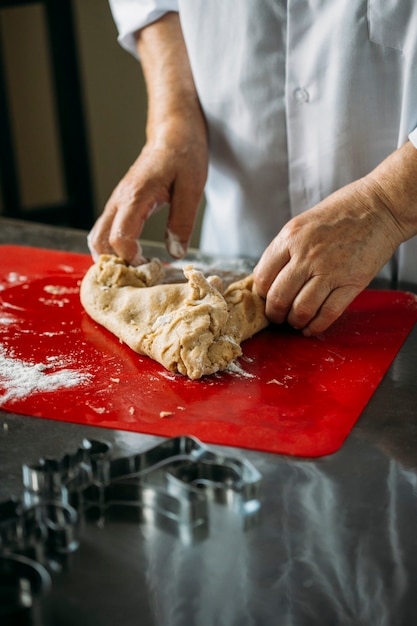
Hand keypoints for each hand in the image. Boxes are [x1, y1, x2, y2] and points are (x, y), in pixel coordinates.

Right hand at [87, 12, 207, 263]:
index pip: (120, 238)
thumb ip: (182, 221)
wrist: (173, 130)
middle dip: (115, 264)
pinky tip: (133, 255)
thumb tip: (175, 253)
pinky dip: (113, 248)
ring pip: (97, 237)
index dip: (132, 259)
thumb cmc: (185, 153)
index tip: (151, 266)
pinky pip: (106, 230)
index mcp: (136, 196)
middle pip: (99, 242)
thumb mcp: (193, 188)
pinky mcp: (120, 204)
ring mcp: (116, 202)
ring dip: (111, 257)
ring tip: (136, 268)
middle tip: (140, 274)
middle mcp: (119, 200)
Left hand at [253, 177, 404, 335]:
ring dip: (294, 321)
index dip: (262, 294)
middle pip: (279, 297)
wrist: (379, 207)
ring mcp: (330, 270)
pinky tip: (311, 327)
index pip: (263, 276)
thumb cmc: (341, 212)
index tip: (266, 298)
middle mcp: (306, 255)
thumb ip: (285, 249)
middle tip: (277, 316)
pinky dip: (316, 326)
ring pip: (301, 309)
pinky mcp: (352, 282)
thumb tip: (270, 278)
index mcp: (290, 237)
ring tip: (295, 321)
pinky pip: (328, 313)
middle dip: (274, 314)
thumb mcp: (303, 223)